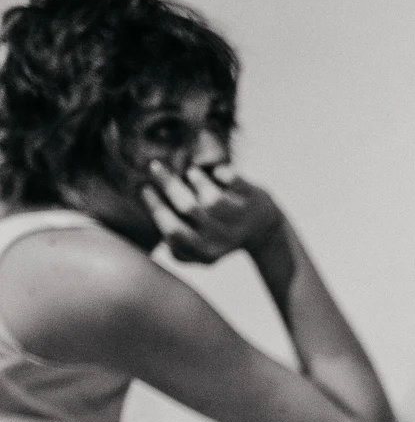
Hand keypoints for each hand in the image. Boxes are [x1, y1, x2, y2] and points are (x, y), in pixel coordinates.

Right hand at [141, 160, 283, 263]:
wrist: (263, 229)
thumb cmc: (218, 232)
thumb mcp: (198, 247)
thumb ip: (174, 240)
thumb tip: (144, 210)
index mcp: (205, 254)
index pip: (173, 232)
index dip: (155, 208)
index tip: (145, 188)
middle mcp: (223, 239)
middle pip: (188, 208)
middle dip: (167, 184)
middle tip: (155, 167)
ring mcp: (240, 220)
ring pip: (210, 195)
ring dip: (194, 179)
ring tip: (191, 174)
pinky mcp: (254, 200)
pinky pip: (232, 179)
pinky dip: (220, 172)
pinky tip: (217, 172)